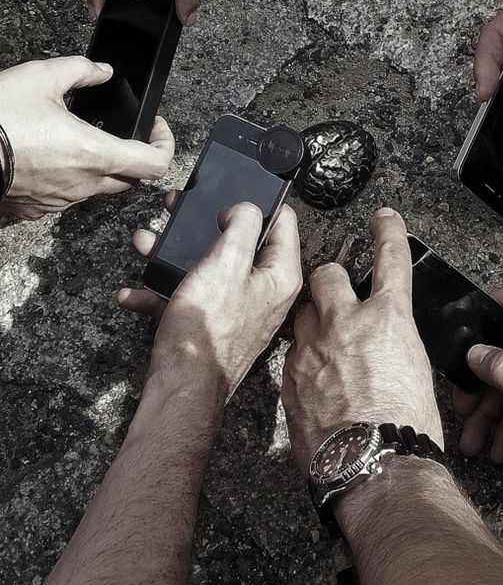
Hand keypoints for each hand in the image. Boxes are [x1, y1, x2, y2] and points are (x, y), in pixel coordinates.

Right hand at [0, 57, 174, 218]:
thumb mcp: (41, 77)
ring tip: (78, 139)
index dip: (165, 145)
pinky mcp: (36, 208)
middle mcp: (82, 184)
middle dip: (134, 157)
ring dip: (99, 168)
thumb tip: (100, 71)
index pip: (155, 165)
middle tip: (124, 133)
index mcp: (94, 153)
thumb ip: (81, 70)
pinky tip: (50, 156)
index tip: (155, 128)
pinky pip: (65, 197)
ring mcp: (59, 201)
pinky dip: (67, 178)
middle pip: (130, 180)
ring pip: (97, 189)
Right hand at [118, 200, 302, 403]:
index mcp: (280, 276)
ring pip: (208, 269)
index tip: (229, 195)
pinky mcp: (212, 327)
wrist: (181, 388)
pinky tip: (136, 293)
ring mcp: (238, 312)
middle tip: (179, 210)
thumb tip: (246, 208)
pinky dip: (162, 293)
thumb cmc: (206, 330)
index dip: (255, 203)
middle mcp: (265, 294)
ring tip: (147, 244)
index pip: (284, 222)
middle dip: (204, 226)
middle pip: (240, 243)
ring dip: (174, 256)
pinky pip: (189, 299)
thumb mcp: (225, 262)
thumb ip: (241, 225)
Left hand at [282, 209, 441, 476]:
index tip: (383, 218)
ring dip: (313, 319)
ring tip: (324, 342)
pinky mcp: (289, 375)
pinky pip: (292, 352)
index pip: (390, 259)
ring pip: (302, 312)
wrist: (372, 465)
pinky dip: (302, 357)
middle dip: (332, 281)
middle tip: (339, 297)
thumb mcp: (416, 373)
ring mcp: (312, 347)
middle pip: (327, 275)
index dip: (387, 232)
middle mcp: (347, 322)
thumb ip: (395, 346)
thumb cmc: (406, 427)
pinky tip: (314, 379)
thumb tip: (386, 347)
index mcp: (388, 319)